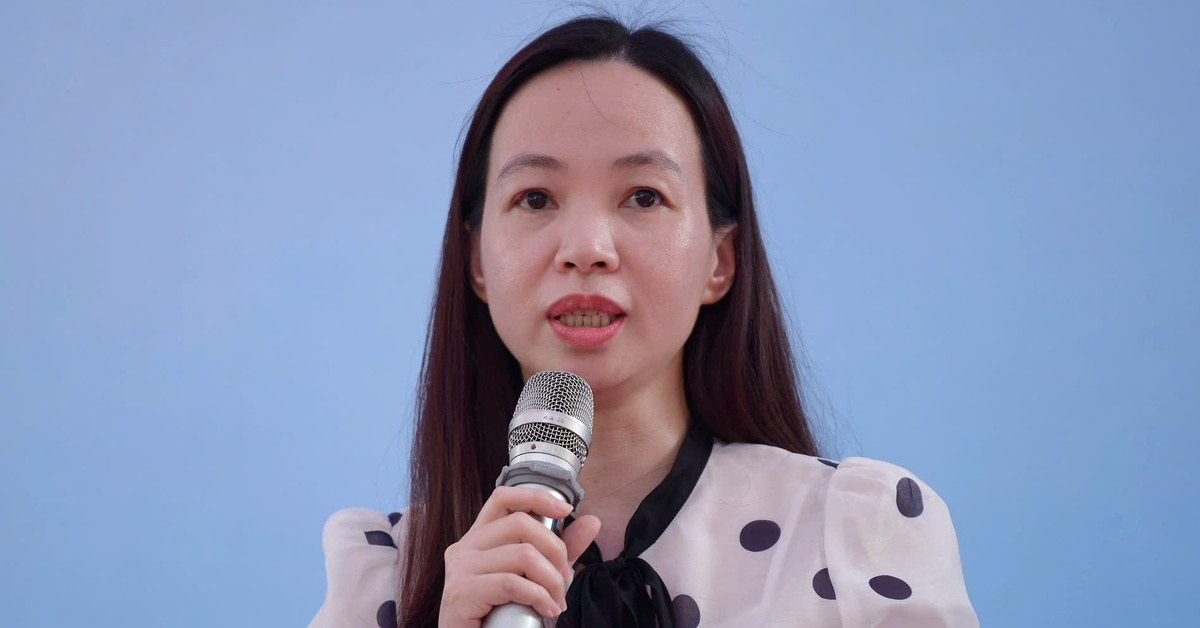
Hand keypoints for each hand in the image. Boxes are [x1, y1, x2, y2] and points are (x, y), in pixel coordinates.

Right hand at [439, 485, 601, 626]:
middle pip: (520, 523)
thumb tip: (591, 522)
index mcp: (478, 538)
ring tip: (556, 602)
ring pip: (522, 554)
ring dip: (551, 581)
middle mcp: (464, 547)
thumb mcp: (536, 577)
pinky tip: (546, 610)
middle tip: (565, 580)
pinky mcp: (461, 592)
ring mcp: (460, 568)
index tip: (566, 510)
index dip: (536, 497)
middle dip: (555, 550)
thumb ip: (559, 550)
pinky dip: (539, 597)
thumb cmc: (501, 616)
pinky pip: (512, 583)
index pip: (503, 498)